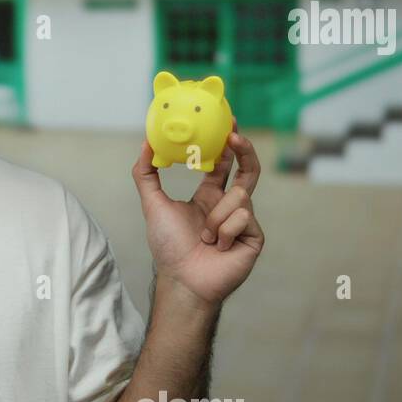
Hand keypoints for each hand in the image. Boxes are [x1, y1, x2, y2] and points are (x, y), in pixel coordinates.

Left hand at [131, 119, 265, 307]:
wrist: (183, 280)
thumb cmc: (168, 247)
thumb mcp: (153, 204)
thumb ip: (146, 174)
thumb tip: (146, 142)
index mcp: (208, 197)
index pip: (223, 165)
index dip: (228, 144)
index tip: (229, 122)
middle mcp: (228, 206)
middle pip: (247, 170)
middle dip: (244, 150)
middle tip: (234, 134)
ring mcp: (244, 221)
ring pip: (239, 195)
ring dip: (217, 216)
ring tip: (206, 237)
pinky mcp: (255, 236)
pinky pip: (244, 216)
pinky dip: (226, 231)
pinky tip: (219, 247)